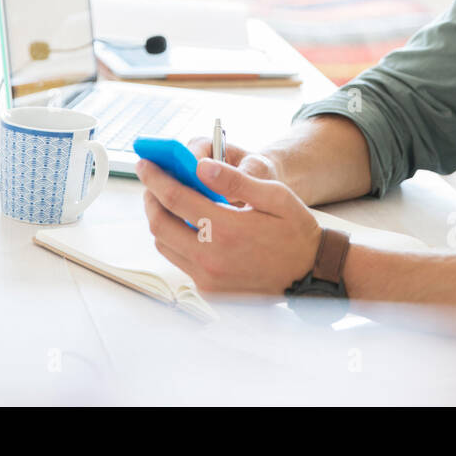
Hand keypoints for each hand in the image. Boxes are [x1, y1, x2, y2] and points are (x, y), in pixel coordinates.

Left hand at [136, 143, 321, 295]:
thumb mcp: (275, 196)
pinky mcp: (209, 291)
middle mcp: (211, 259)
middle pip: (160, 224)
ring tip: (168, 200)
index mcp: (227, 231)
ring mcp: (208, 279)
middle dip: (150, 198)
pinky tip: (188, 225)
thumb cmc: (295, 231)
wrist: (310, 274)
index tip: (144, 164)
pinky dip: (176, 240)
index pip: (175, 199)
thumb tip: (201, 166)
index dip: (156, 178)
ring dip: (160, 220)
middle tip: (152, 181)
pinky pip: (179, 261)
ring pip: (165, 245)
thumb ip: (235, 181)